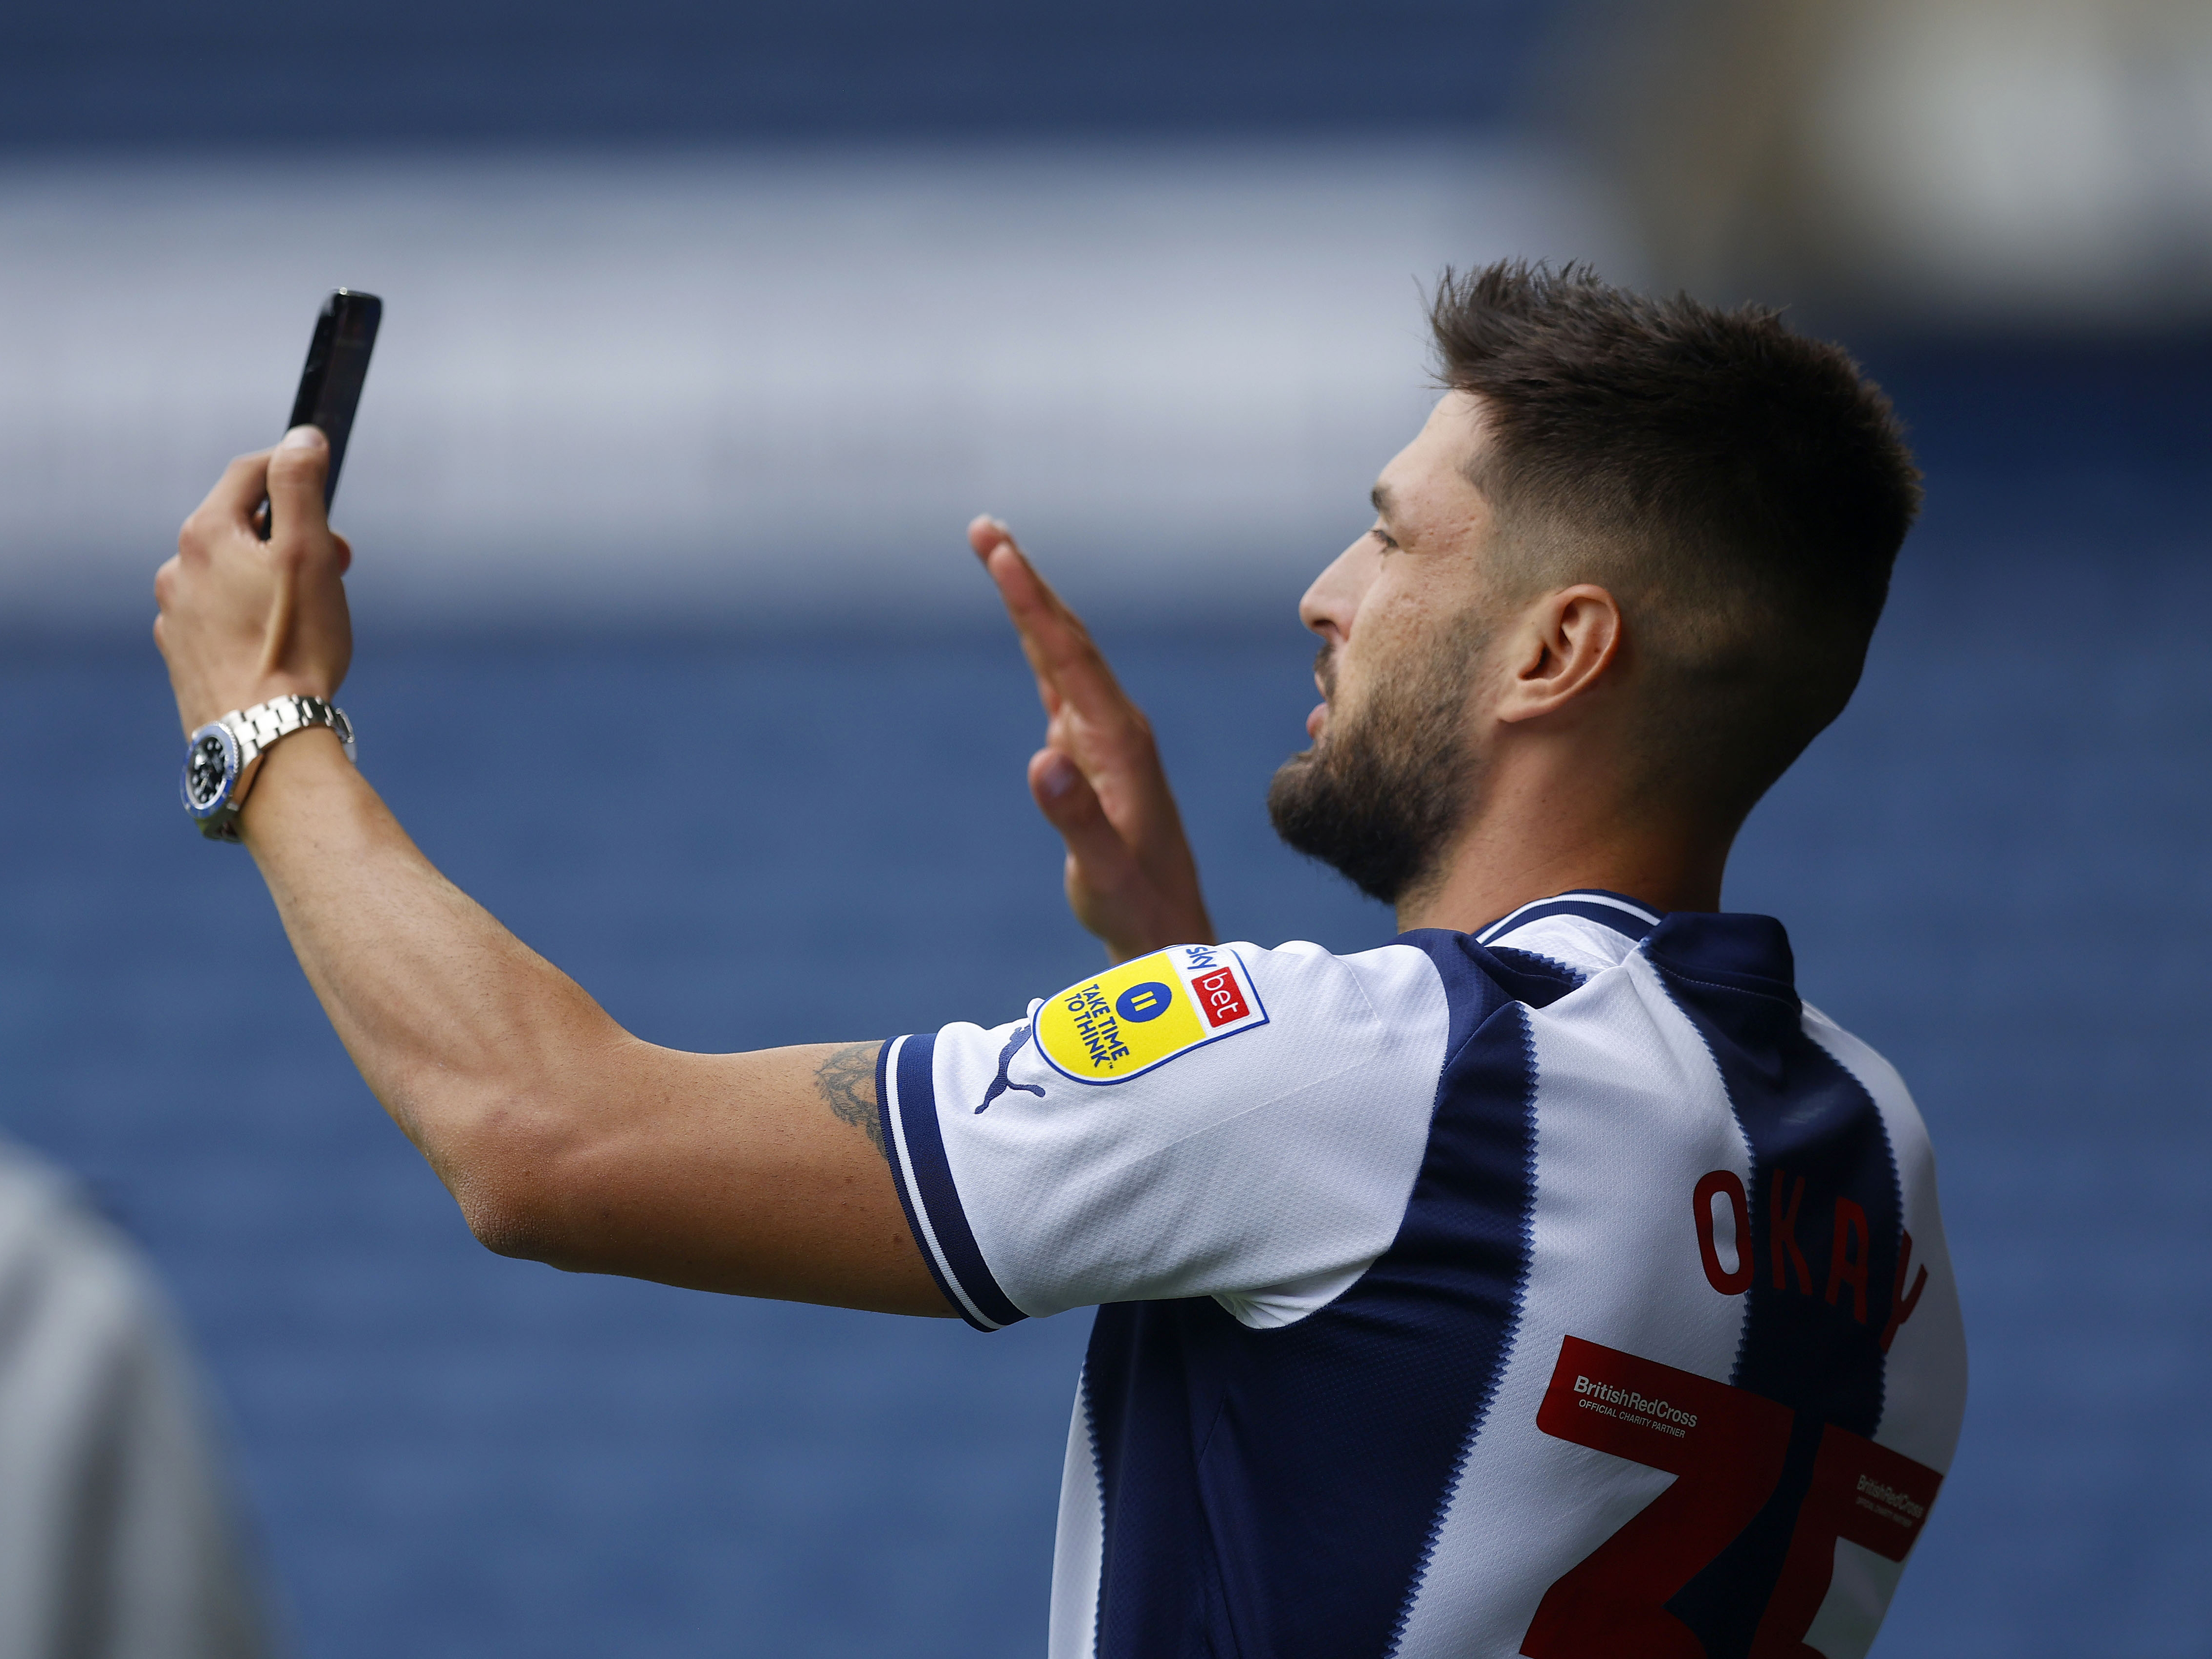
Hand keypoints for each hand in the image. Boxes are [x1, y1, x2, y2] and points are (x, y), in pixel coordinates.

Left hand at [155, 426, 353, 733]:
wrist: (261, 736)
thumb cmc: (294, 644)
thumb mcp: (309, 554)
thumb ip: (301, 486)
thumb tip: (301, 436)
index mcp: (206, 533)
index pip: (249, 472)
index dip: (293, 468)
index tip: (326, 482)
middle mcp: (177, 566)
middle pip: (240, 525)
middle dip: (289, 534)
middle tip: (336, 567)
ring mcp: (173, 612)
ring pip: (226, 573)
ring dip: (265, 577)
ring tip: (307, 614)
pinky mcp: (179, 652)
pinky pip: (214, 615)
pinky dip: (245, 615)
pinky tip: (275, 643)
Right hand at [970, 516, 1212, 962]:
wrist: (1170, 933)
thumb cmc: (1136, 908)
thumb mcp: (1104, 873)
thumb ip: (1076, 819)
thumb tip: (1041, 758)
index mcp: (1120, 743)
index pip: (1069, 657)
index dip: (1032, 602)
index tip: (1000, 551)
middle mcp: (1117, 728)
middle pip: (1067, 640)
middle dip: (1027, 583)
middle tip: (985, 529)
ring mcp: (1107, 739)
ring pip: (1065, 657)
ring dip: (1032, 607)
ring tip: (999, 557)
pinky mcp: (1095, 756)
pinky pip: (1063, 686)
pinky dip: (1041, 648)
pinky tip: (1030, 630)